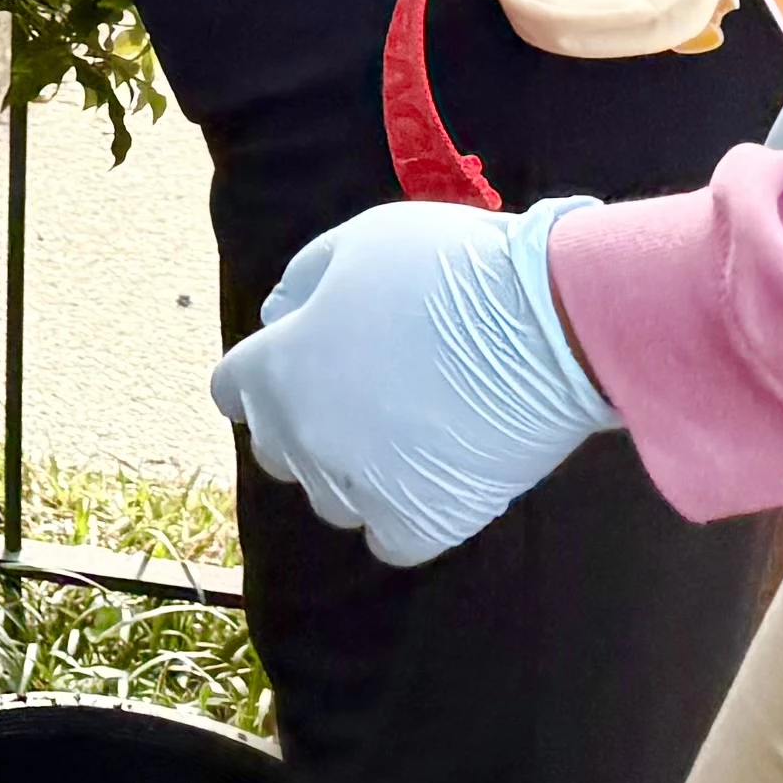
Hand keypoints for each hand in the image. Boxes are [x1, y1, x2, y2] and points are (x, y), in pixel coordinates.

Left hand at [208, 198, 619, 565]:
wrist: (548, 323)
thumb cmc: (451, 268)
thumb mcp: (358, 242)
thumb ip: (303, 283)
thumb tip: (279, 321)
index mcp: (278, 369)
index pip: (235, 390)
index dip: (266, 376)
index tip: (306, 367)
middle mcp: (304, 437)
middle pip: (280, 449)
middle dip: (309, 423)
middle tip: (371, 393)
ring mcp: (358, 488)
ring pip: (332, 498)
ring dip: (357, 471)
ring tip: (413, 431)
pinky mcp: (420, 524)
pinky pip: (390, 540)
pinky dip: (406, 517)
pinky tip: (435, 480)